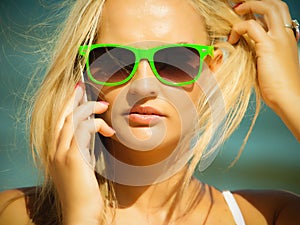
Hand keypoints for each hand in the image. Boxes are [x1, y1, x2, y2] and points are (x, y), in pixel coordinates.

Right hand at [48, 83, 114, 224]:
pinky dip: (97, 124)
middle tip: (83, 86)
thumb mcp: (80, 167)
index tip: (76, 93)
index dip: (66, 105)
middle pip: (62, 116)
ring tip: (103, 105)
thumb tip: (91, 133)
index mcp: (55, 152)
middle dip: (73, 99)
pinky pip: (84, 130)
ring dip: (89, 108)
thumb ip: (81, 150)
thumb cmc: (83, 192)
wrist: (79, 213)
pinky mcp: (73, 157)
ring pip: (72, 119)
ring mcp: (61, 153)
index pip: (58, 122)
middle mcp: (54, 150)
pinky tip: (109, 129)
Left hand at [229, 0, 299, 139]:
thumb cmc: (277, 86)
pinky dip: (238, 28)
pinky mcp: (269, 47)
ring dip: (249, 7)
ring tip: (235, 13)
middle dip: (256, 2)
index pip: (278, 13)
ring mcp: (279, 39)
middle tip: (238, 6)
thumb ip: (260, 51)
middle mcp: (286, 35)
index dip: (262, 8)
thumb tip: (244, 46)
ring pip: (268, 8)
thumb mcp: (268, 64)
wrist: (287, 98)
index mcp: (287, 38)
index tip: (245, 12)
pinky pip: (251, 26)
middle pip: (276, 4)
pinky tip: (232, 39)